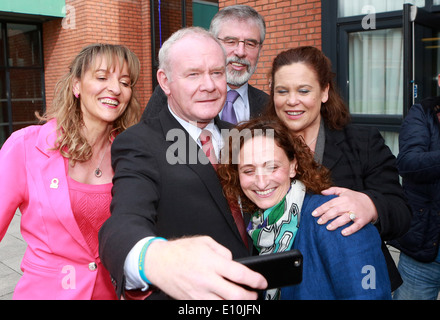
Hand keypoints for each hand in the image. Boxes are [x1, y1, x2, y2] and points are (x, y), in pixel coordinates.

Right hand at [144, 236, 267, 299]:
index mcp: (211, 262)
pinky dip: (222, 307)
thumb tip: (234, 262)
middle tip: (254, 294)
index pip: (239, 274)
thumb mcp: (205, 242)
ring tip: (242, 300)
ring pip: (225, 307)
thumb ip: (223, 252)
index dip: (255, 280)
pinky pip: (211, 309)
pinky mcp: (192, 302)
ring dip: (237, 306)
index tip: (262, 282)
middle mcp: (206, 280)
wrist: (158, 262)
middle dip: (250, 298)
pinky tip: (226, 302)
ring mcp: (198, 294)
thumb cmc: (180, 251)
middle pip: (236, 296)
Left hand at [311, 187, 377, 235]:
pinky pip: (356, 226)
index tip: (314, 214)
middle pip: (336, 211)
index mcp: (344, 198)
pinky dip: (350, 230)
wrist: (372, 203)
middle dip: (326, 217)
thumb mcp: (344, 191)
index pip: (330, 203)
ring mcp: (356, 213)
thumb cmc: (355, 198)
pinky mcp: (362, 220)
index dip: (321, 209)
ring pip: (345, 218)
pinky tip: (343, 233)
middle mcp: (350, 205)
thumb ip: (333, 190)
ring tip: (328, 227)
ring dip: (336, 223)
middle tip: (319, 222)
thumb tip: (322, 192)